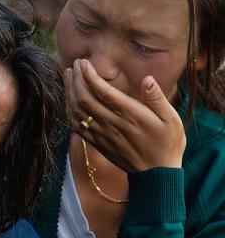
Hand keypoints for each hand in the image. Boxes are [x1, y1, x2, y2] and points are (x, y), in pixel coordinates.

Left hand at [66, 58, 185, 172]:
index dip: (89, 76)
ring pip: (77, 112)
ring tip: (67, 76)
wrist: (155, 174)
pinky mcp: (97, 143)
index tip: (84, 63)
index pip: (103, 92)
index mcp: (130, 115)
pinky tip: (68, 99)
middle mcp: (112, 124)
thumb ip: (157, 99)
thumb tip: (147, 80)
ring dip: (69, 93)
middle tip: (74, 64)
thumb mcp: (171, 119)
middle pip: (85, 99)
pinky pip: (77, 126)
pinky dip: (69, 110)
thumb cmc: (167, 143)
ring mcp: (102, 135)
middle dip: (76, 79)